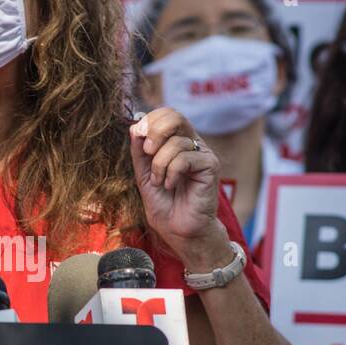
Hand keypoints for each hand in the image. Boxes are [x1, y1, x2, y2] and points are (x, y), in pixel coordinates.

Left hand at [130, 108, 229, 268]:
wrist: (179, 230)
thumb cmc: (165, 204)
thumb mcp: (144, 175)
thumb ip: (140, 153)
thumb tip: (135, 127)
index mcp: (177, 142)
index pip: (166, 114)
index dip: (150, 120)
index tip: (138, 137)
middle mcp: (192, 144)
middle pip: (175, 116)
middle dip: (155, 132)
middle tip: (148, 153)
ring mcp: (203, 154)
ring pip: (176, 142)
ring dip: (159, 165)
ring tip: (160, 182)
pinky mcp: (210, 166)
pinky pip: (185, 158)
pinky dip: (171, 173)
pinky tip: (171, 186)